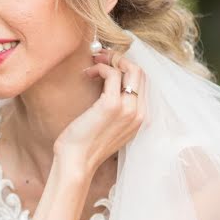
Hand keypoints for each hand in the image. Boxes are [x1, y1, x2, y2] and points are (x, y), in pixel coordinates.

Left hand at [54, 48, 145, 175]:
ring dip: (110, 60)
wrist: (76, 161)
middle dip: (120, 59)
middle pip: (140, 73)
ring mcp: (128, 109)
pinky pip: (112, 75)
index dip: (126, 68)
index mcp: (140, 118)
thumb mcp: (107, 124)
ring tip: (93, 64)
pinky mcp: (112, 105)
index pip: (142, 83)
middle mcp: (139, 113)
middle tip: (100, 57)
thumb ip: (114, 108)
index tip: (108, 63)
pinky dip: (100, 68)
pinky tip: (88, 74)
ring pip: (131, 70)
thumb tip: (106, 84)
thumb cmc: (85, 144)